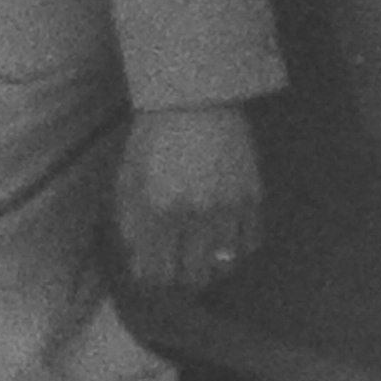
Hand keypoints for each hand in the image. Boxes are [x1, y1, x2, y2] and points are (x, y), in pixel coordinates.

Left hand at [108, 101, 262, 296]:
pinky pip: (248, 244)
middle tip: (176, 272)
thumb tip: (134, 258)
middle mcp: (195, 215)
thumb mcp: (129, 176)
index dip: (152, 281)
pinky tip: (224, 242)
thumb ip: (128, 221)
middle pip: (191, 277)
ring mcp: (228, 208)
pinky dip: (236, 250)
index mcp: (159, 210)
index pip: (156, 271)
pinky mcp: (252, 199)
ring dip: (209, 268)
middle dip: (180, 280)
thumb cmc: (154, 137)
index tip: (152, 276)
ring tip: (200, 259)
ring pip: (223, 266)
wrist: (196, 99)